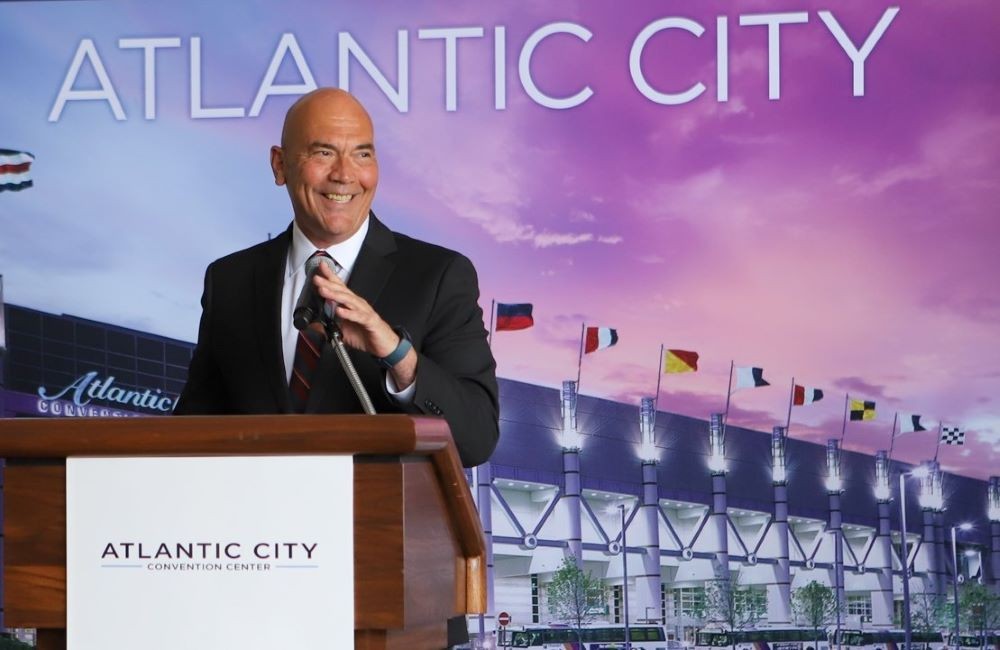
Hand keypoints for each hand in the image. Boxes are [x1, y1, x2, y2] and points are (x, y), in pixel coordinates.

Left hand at [312, 263, 416, 386]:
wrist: (384, 345)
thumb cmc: (366, 334)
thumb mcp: (343, 332)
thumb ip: (328, 328)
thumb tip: (314, 326)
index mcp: (351, 304)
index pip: (340, 287)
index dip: (330, 276)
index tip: (320, 267)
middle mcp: (357, 304)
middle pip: (341, 291)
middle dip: (328, 284)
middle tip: (317, 279)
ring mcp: (364, 311)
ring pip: (348, 300)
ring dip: (335, 295)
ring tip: (324, 291)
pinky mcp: (370, 321)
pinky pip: (358, 316)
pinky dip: (349, 313)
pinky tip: (340, 311)